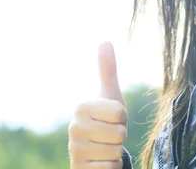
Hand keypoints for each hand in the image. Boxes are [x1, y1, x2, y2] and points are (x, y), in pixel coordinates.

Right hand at [68, 42, 127, 167]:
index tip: (112, 119)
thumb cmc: (106, 122)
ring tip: (105, 148)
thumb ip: (107, 70)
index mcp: (81, 107)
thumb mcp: (110, 96)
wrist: (94, 154)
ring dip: (116, 152)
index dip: (122, 118)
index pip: (119, 113)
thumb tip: (105, 41)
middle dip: (120, 137)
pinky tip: (101, 163)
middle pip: (119, 134)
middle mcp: (73, 128)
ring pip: (116, 152)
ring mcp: (75, 151)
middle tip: (109, 135)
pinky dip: (111, 168)